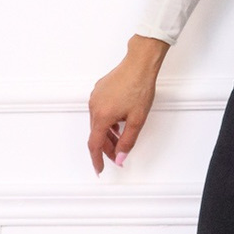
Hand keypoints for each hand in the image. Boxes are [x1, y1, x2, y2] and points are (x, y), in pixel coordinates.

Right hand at [87, 38, 167, 172]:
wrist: (139, 64)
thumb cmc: (139, 87)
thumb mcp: (137, 120)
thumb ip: (127, 141)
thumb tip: (120, 157)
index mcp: (102, 116)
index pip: (95, 144)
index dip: (97, 159)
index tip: (99, 169)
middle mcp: (94, 107)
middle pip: (96, 134)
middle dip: (106, 147)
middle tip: (117, 156)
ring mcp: (95, 97)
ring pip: (98, 123)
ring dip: (107, 134)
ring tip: (120, 140)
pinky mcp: (99, 91)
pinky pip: (99, 111)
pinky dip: (107, 121)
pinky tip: (118, 122)